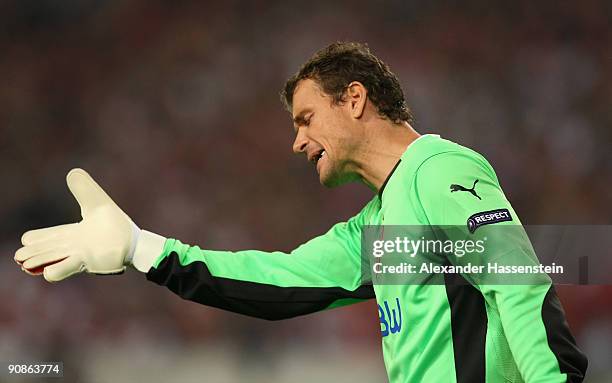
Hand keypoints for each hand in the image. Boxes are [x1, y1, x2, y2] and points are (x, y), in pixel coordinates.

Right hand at [15, 168, 138, 281]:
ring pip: (53, 259)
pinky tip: (47, 272)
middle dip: (33, 253)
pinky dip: (57, 270)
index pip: (49, 236)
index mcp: (73, 234)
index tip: (27, 239)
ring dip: (39, 261)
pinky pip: (68, 268)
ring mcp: (79, 256)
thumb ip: (83, 189)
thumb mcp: (96, 203)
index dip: (37, 238)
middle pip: (47, 249)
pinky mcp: (88, 262)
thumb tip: (72, 172)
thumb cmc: (115, 224)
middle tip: (19, 256)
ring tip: (24, 263)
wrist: (134, 241)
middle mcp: (73, 246)